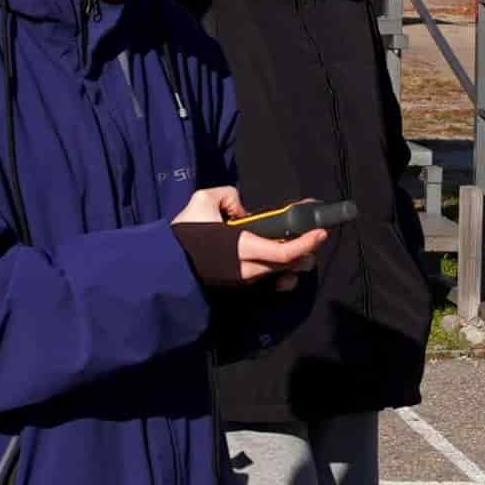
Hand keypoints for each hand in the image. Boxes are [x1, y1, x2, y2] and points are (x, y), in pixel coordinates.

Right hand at [169, 189, 328, 288]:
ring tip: (300, 252)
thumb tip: (243, 210)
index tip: (321, 231)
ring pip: (280, 275)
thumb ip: (228, 196)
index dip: (306, 242)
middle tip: (313, 236)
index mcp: (241, 247)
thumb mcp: (202, 201)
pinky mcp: (237, 287)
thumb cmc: (183, 234)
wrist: (164, 265)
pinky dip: (281, 277)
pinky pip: (267, 284)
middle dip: (306, 251)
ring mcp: (243, 281)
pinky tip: (284, 272)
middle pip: (289, 265)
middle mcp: (248, 268)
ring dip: (295, 264)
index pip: (284, 252)